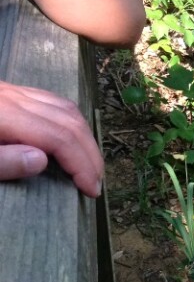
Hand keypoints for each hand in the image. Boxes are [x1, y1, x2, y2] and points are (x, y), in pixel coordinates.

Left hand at [0, 81, 101, 197]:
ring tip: (89, 163)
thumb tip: (42, 161)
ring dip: (84, 136)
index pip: (58, 137)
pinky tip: (71, 137)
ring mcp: (12, 92)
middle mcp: (13, 98)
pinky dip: (70, 120)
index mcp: (3, 115)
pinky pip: (51, 101)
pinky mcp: (8, 92)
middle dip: (89, 153)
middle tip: (96, 181)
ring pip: (64, 108)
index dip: (81, 163)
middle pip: (68, 120)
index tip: (91, 189)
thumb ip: (2, 162)